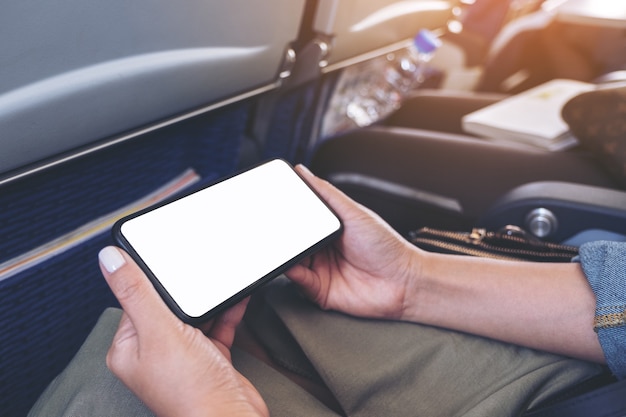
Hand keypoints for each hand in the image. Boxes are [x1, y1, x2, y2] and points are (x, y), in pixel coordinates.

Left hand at [98, 246, 268, 416]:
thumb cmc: (191, 391)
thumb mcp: (160, 331)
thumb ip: (136, 293)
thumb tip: (109, 259)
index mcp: (130, 348)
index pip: (135, 300)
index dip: (152, 281)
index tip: (166, 262)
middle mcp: (154, 353)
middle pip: (167, 306)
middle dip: (185, 290)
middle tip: (197, 274)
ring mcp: (183, 356)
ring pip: (194, 316)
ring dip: (208, 300)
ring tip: (219, 282)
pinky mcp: (210, 358)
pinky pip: (217, 326)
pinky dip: (226, 312)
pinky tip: (235, 298)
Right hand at [286, 165, 421, 319]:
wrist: (404, 282)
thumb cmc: (387, 247)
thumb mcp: (354, 212)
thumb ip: (327, 194)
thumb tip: (304, 172)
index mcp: (329, 229)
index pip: (301, 220)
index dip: (287, 215)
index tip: (274, 207)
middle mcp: (322, 250)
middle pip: (293, 241)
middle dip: (283, 236)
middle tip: (274, 229)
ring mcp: (320, 271)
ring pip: (292, 261)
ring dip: (285, 255)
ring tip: (282, 247)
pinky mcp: (320, 291)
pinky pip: (299, 282)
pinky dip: (292, 274)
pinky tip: (293, 265)